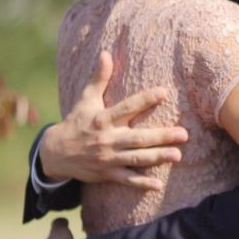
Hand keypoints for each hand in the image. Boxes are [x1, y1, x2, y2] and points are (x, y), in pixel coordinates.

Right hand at [41, 51, 186, 189]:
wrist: (55, 153)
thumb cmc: (76, 121)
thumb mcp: (86, 99)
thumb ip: (99, 78)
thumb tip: (106, 53)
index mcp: (103, 119)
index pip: (127, 108)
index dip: (145, 100)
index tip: (164, 92)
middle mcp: (106, 139)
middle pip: (137, 138)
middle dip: (161, 136)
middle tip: (183, 134)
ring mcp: (107, 158)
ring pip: (135, 159)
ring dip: (157, 158)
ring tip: (178, 155)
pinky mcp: (106, 174)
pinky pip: (126, 180)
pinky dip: (141, 183)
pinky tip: (158, 184)